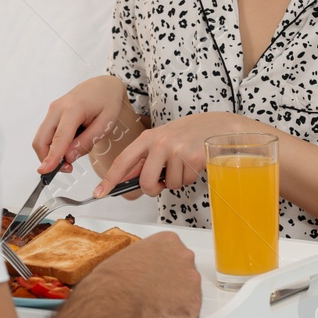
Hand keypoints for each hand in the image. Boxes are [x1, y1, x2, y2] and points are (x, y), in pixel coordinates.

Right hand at [32, 75, 129, 174]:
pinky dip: (55, 144)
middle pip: (41, 140)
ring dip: (52, 152)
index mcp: (73, 109)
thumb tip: (68, 157)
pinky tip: (72, 143)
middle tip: (68, 168)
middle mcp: (57, 108)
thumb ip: (87, 141)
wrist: (104, 85)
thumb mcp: (106, 124)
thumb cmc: (108, 101)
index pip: (59, 138)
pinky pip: (48, 134)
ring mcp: (53, 110)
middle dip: (48, 159)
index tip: (46, 171)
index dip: (52, 157)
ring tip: (74, 154)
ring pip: (42, 139)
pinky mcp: (52, 114)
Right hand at [79, 231, 200, 317]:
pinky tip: (160, 314)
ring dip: (176, 299)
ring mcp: (192, 280)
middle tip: (156, 291)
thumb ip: (146, 258)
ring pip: (189, 292)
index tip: (156, 275)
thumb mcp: (129, 255)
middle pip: (185, 270)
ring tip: (155, 304)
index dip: (164, 267)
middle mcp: (185, 256)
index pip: (175, 252)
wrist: (115, 300)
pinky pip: (189, 312)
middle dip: (174, 282)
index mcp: (169, 241)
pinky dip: (177, 316)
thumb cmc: (115, 279)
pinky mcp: (194, 304)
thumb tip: (144, 269)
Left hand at [95, 113, 263, 197]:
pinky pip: (184, 182)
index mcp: (147, 137)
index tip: (99, 192)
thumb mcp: (163, 140)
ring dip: (176, 181)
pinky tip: (194, 163)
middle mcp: (159, 143)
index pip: (123, 161)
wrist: (217, 125)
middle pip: (145, 182)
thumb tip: (129, 179)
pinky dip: (189, 178)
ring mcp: (175, 150)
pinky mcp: (191, 158)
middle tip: (162, 182)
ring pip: (168, 185)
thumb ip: (147, 158)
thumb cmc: (188, 134)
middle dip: (153, 188)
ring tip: (183, 164)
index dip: (110, 179)